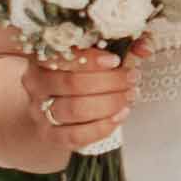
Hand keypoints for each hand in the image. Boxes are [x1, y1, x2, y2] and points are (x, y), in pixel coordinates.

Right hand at [24, 41, 141, 152]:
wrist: (57, 103)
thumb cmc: (82, 72)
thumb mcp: (97, 53)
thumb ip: (122, 45)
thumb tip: (145, 47)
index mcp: (42, 55)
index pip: (62, 55)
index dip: (91, 59)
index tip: (116, 60)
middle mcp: (36, 83)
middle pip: (72, 84)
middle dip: (109, 82)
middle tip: (132, 78)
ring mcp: (39, 110)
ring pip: (75, 110)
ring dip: (109, 103)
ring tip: (129, 96)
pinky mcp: (48, 134)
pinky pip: (75, 135)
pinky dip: (101, 127)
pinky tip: (119, 116)